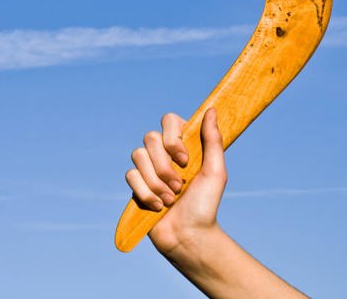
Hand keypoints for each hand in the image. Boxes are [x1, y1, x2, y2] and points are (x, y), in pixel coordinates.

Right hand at [126, 108, 226, 254]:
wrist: (189, 236)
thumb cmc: (206, 205)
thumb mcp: (216, 171)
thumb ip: (213, 140)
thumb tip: (212, 109)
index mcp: (182, 146)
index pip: (169, 121)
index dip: (172, 138)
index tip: (185, 160)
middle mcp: (163, 153)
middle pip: (150, 138)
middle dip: (164, 166)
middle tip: (180, 186)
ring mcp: (148, 168)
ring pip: (138, 156)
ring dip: (157, 182)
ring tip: (171, 200)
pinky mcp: (136, 185)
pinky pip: (131, 176)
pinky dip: (146, 193)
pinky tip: (159, 207)